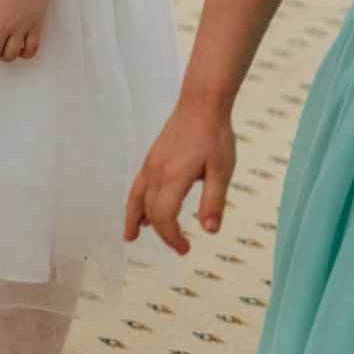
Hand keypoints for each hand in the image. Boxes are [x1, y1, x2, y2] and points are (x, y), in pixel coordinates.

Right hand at [124, 94, 235, 255]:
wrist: (201, 104)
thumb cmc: (215, 136)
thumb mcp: (222, 171)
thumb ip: (214, 202)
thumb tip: (209, 231)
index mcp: (172, 176)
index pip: (164, 215)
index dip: (172, 236)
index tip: (186, 249)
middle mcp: (156, 172)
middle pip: (150, 210)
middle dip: (162, 233)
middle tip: (181, 248)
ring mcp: (151, 164)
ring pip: (136, 197)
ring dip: (133, 218)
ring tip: (131, 235)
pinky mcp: (152, 158)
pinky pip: (139, 185)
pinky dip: (137, 203)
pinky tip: (142, 210)